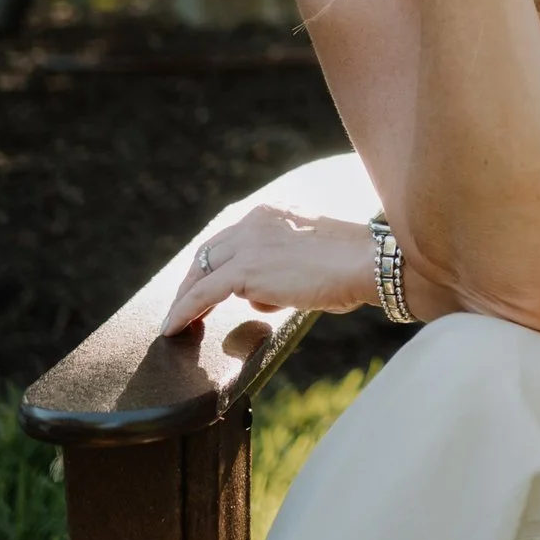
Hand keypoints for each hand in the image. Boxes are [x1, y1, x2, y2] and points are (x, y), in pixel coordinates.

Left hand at [160, 204, 376, 337]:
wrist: (366, 264)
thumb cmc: (353, 266)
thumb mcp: (310, 255)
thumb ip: (280, 268)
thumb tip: (258, 297)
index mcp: (274, 211)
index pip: (231, 238)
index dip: (215, 264)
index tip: (206, 283)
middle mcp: (256, 220)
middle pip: (209, 252)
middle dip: (193, 280)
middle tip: (184, 306)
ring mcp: (249, 243)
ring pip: (201, 273)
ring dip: (185, 299)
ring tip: (175, 322)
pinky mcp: (245, 269)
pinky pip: (201, 293)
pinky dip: (183, 311)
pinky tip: (173, 328)